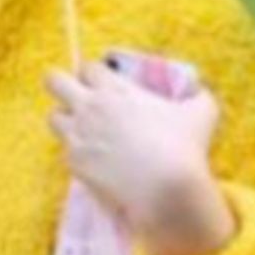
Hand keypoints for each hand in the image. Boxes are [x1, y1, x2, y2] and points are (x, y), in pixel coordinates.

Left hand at [46, 60, 230, 254]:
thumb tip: (197, 90)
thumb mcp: (201, 111)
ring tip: (85, 130)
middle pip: (54, 80)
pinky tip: (96, 160)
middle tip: (77, 96)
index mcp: (114, 88)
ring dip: (66, 120)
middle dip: (61, 84)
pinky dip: (77, 153)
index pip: (88, 66)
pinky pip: (65, 151)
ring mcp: (77, 135)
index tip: (103, 83)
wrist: (165, 188)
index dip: (94, 73)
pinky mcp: (74, 163)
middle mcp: (89, 107)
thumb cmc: (183, 146)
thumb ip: (196, 95)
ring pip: (53, 117)